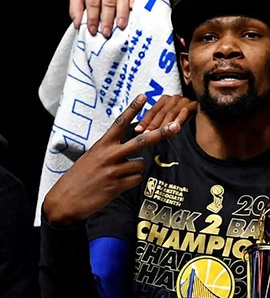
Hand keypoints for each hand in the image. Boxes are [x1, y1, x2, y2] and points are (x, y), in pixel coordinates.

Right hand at [42, 94, 184, 224]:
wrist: (66, 200)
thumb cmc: (80, 177)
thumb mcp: (92, 157)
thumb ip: (111, 150)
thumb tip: (132, 148)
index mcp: (102, 145)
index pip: (120, 123)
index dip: (132, 109)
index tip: (144, 96)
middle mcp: (109, 155)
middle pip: (141, 141)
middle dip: (160, 134)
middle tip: (176, 126)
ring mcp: (114, 170)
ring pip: (141, 164)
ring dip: (135, 169)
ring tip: (120, 175)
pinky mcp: (117, 186)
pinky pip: (137, 179)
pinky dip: (132, 181)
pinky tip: (119, 184)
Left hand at [69, 0, 138, 37]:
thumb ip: (76, 7)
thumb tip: (77, 24)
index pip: (93, 2)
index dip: (92, 17)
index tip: (93, 30)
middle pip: (108, 1)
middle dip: (107, 18)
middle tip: (107, 32)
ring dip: (122, 13)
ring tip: (120, 25)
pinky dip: (135, 0)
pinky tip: (133, 10)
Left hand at [134, 95, 196, 132]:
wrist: (208, 123)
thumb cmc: (187, 127)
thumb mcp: (169, 124)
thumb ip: (159, 125)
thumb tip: (143, 133)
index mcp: (166, 101)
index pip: (153, 111)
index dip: (145, 120)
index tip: (138, 130)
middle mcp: (174, 98)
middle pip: (161, 111)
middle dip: (153, 124)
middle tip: (147, 134)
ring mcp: (185, 100)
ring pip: (171, 112)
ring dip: (165, 123)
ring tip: (159, 132)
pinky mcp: (195, 104)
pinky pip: (185, 111)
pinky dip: (180, 119)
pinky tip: (176, 127)